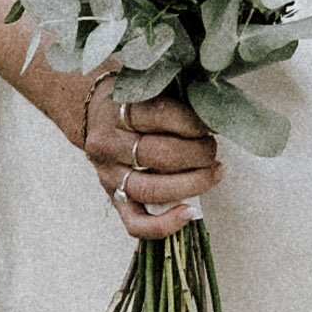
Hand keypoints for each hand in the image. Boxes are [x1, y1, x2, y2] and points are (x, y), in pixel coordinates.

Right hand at [74, 77, 220, 249]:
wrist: (93, 113)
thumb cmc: (135, 100)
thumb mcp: (150, 86)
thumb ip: (178, 96)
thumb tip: (218, 114)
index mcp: (116, 110)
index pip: (158, 115)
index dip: (192, 122)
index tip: (210, 124)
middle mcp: (108, 144)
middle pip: (157, 154)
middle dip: (198, 154)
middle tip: (213, 150)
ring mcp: (109, 175)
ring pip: (150, 189)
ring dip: (192, 184)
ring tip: (214, 173)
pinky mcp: (113, 199)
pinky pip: (135, 223)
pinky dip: (164, 225)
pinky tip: (190, 213)